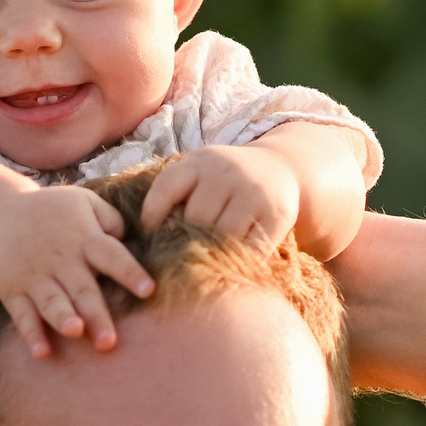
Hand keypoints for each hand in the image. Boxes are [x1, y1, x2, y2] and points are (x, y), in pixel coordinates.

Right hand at [0, 185, 156, 358]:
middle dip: (96, 315)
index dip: (129, 272)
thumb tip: (128, 242)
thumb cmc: (51, 211)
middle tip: (109, 341)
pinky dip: (30, 333)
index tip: (148, 290)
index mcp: (84, 239)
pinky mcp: (14, 290)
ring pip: (52, 302)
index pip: (112, 256)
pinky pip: (22, 314)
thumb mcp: (83, 201)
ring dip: (63, 318)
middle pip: (83, 289)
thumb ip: (111, 220)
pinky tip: (41, 352)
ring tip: (74, 332)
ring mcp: (36, 277)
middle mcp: (62, 260)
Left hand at [139, 143, 303, 249]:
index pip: (166, 187)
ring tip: (206, 264)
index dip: (153, 214)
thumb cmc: (228, 181)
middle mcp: (227, 172)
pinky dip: (240, 261)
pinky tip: (232, 265)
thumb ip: (178, 193)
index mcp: (201, 161)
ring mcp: (254, 192)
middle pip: (195, 218)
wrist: (282, 167)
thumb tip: (143, 235)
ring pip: (223, 235)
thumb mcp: (202, 172)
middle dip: (186, 240)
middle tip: (180, 258)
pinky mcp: (278, 213)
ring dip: (214, 254)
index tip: (150, 234)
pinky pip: (252, 249)